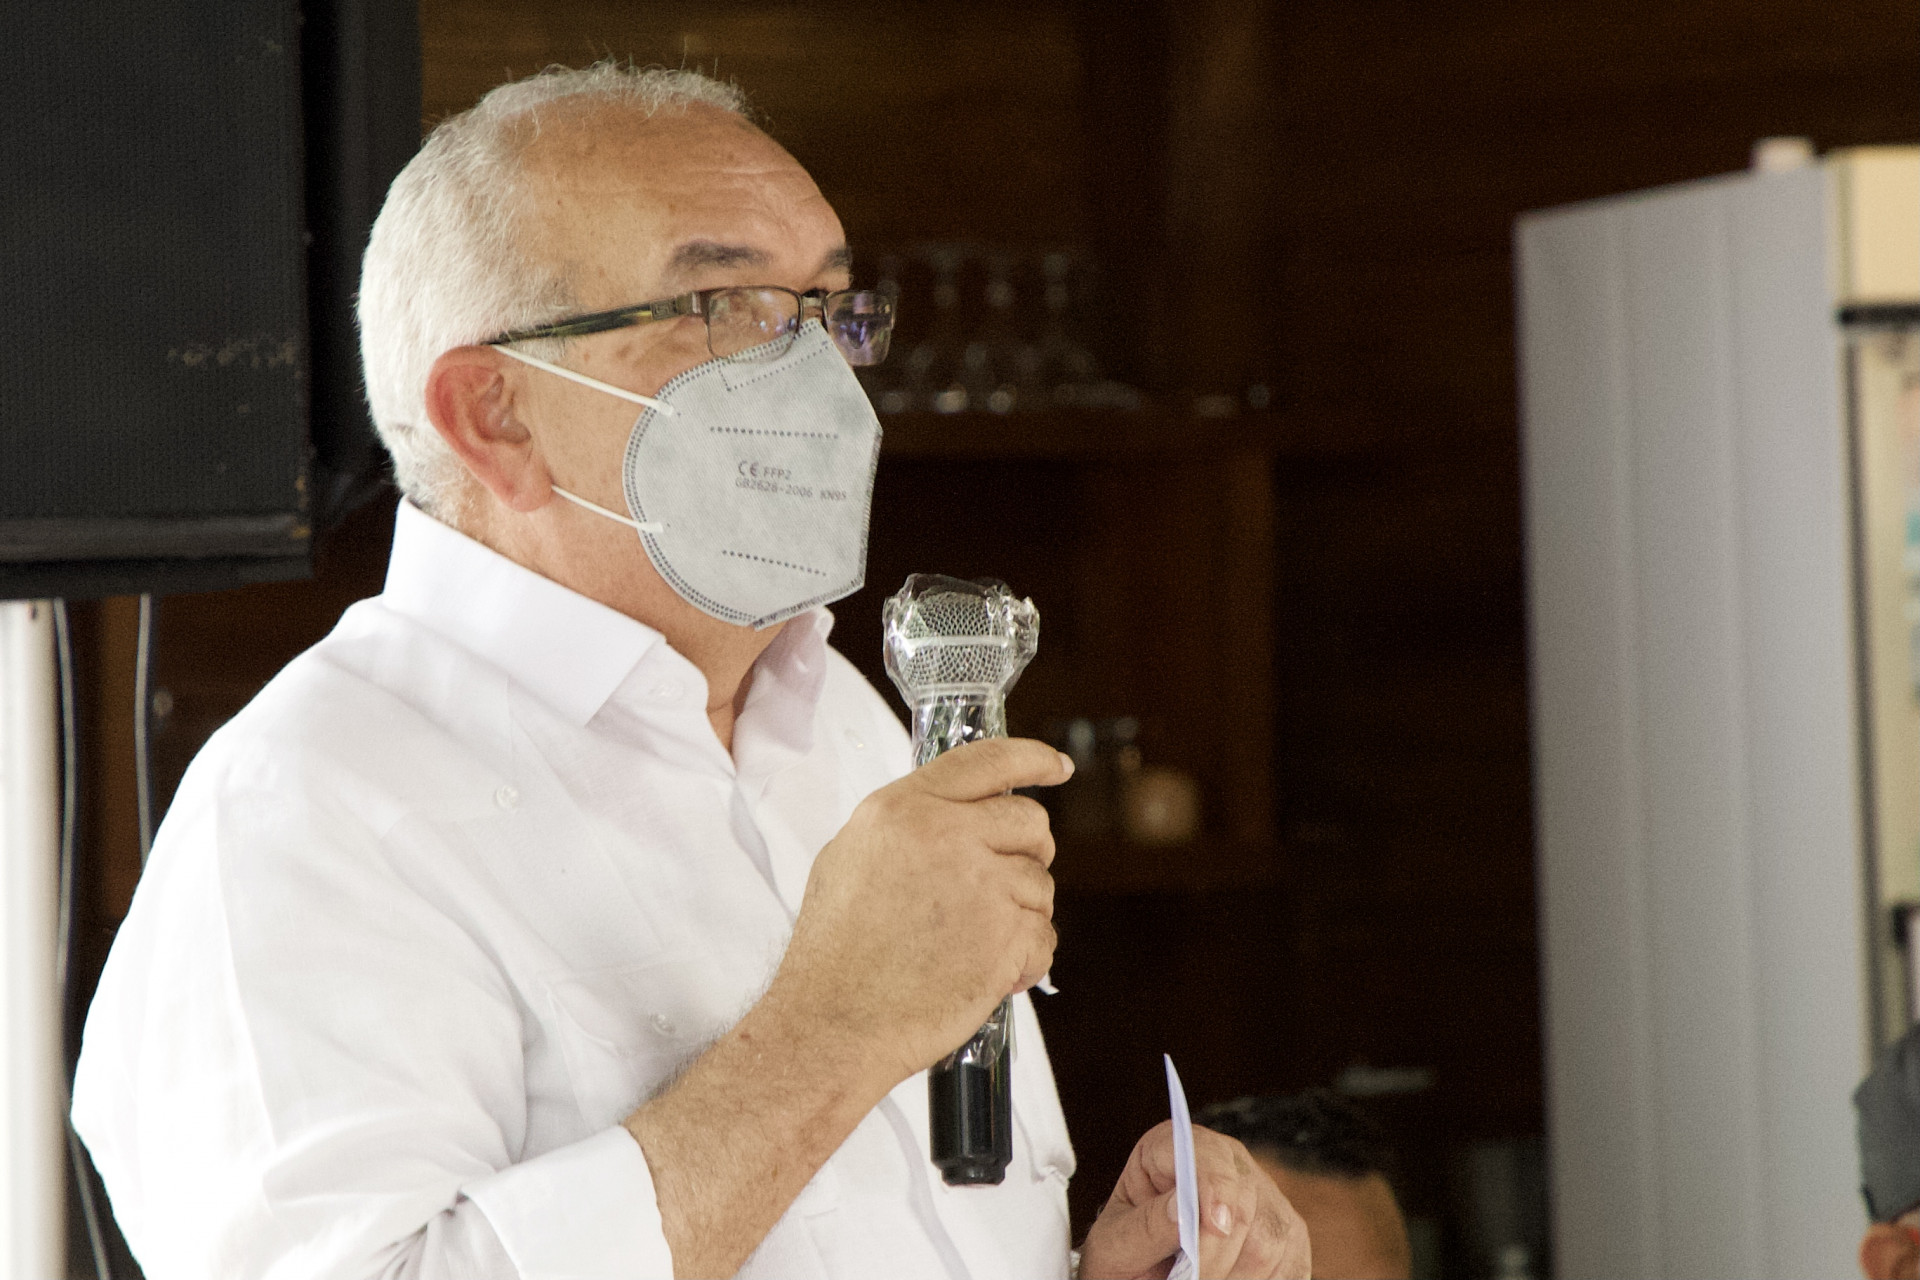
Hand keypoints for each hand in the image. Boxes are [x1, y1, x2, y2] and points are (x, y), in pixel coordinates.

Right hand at [773, 736, 1071, 1082]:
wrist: (834, 1021)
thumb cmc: (835, 951)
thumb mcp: (851, 855)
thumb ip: (908, 824)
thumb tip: (955, 815)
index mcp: (905, 808)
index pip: (988, 759)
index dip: (1032, 759)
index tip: (1058, 765)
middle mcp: (948, 835)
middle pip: (1030, 821)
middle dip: (1027, 853)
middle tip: (1000, 885)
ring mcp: (983, 885)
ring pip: (1040, 884)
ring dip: (1019, 914)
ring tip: (969, 943)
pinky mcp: (1007, 936)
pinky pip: (1044, 936)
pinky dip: (1024, 959)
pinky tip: (984, 972)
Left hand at [1079, 1122, 1310, 1279]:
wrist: (1139, 1269)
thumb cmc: (1124, 1252)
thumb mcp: (1116, 1243)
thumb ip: (1146, 1226)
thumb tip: (1182, 1210)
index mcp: (1171, 1146)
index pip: (1205, 1154)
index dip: (1215, 1188)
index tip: (1215, 1227)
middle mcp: (1224, 1159)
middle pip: (1244, 1204)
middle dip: (1217, 1257)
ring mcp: (1260, 1191)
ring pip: (1273, 1236)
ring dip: (1239, 1275)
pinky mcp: (1284, 1229)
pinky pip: (1293, 1258)